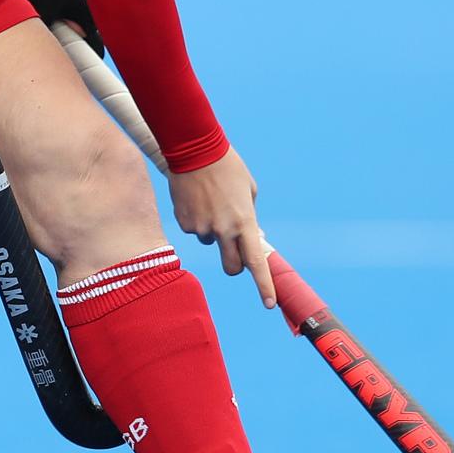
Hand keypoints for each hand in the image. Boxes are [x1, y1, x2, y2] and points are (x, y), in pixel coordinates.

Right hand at [165, 150, 274, 307]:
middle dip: (235, 264)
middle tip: (234, 251)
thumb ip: (249, 216)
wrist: (194, 149)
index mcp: (244, 221)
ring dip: (213, 232)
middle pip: (232, 267)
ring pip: (210, 243)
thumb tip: (250, 237)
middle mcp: (223, 230)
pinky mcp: (184, 223)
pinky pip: (194, 230)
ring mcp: (202, 228)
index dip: (263, 285)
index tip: (269, 303)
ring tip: (211, 203)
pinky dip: (197, 220)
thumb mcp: (248, 190)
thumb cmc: (227, 166)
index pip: (256, 262)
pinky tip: (197, 199)